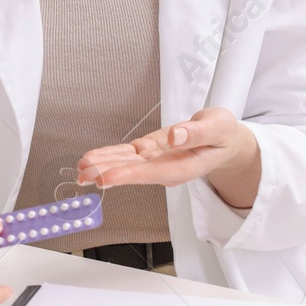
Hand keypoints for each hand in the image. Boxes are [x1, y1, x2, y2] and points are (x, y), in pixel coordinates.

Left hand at [77, 107, 261, 208]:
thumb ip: (198, 133)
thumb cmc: (223, 135)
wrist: (224, 141)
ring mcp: (155, 161)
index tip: (107, 177)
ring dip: (103, 165)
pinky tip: (92, 158)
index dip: (128, 175)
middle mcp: (165, 168)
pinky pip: (126, 154)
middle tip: (84, 174)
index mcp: (184, 167)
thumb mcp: (218, 127)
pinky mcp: (150, 151)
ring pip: (126, 164)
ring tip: (81, 168)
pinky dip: (109, 155)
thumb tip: (176, 136)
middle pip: (133, 172)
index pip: (152, 173)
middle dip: (107, 173)